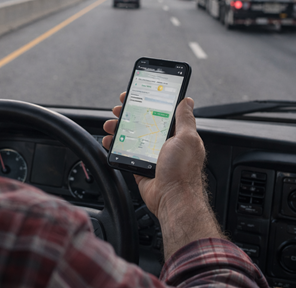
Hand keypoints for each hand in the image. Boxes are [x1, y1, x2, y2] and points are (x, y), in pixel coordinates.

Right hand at [102, 92, 206, 215]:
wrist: (173, 199)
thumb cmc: (183, 171)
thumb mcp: (187, 138)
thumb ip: (185, 118)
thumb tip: (187, 100)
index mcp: (177, 134)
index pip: (160, 112)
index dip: (147, 102)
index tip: (135, 95)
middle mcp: (164, 143)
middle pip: (142, 123)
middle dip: (128, 114)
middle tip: (118, 109)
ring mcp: (151, 155)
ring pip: (131, 136)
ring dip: (118, 128)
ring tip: (110, 125)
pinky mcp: (140, 167)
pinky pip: (125, 153)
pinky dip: (115, 146)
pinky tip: (109, 141)